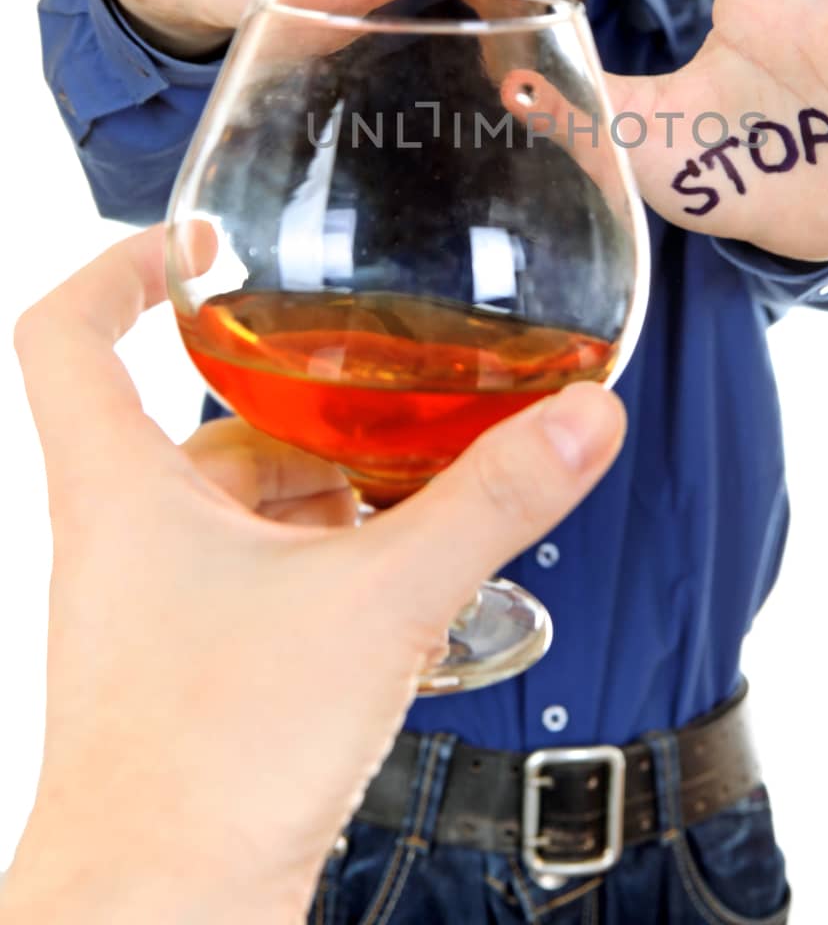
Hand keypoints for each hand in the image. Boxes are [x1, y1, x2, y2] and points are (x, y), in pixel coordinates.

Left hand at [4, 228, 623, 924]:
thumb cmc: (214, 765)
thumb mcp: (378, 601)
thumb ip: (488, 503)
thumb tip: (583, 420)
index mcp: (120, 490)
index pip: (65, 332)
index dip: (121, 265)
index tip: (199, 241)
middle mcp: (122, 538)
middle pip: (183, 416)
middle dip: (287, 391)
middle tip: (376, 365)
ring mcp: (152, 608)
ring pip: (230, 503)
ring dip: (318, 480)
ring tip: (418, 470)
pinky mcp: (193, 667)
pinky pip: (255, 574)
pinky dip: (323, 554)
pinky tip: (403, 571)